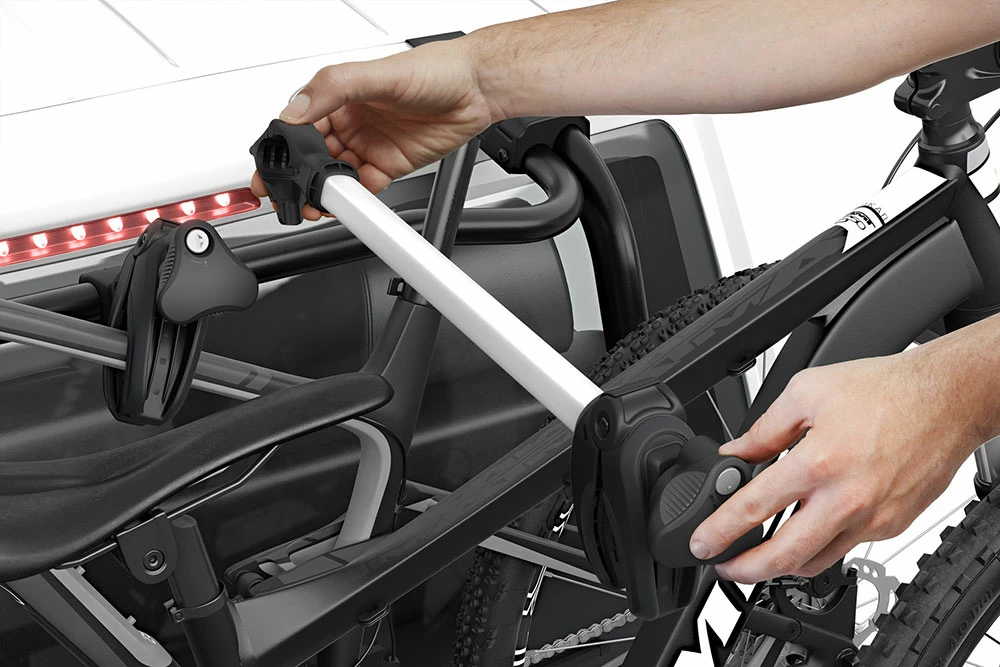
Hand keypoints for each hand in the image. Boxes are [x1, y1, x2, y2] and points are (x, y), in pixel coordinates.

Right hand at [251, 39, 498, 216]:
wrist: (477, 88)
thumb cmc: (435, 69)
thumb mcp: (378, 73)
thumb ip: (333, 89)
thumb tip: (295, 109)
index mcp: (339, 96)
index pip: (299, 124)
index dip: (283, 146)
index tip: (271, 165)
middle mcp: (350, 121)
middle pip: (312, 155)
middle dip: (298, 176)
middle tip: (284, 193)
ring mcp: (369, 144)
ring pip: (336, 174)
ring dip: (325, 190)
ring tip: (317, 201)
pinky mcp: (389, 165)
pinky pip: (365, 187)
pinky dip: (356, 197)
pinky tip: (352, 199)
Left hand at [689, 332, 997, 583]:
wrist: (948, 398)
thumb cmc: (886, 390)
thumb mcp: (807, 391)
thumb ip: (764, 428)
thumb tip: (736, 452)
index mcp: (816, 462)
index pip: (752, 508)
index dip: (719, 532)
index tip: (702, 544)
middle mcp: (845, 498)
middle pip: (783, 556)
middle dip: (745, 571)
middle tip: (725, 568)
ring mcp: (871, 518)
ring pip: (817, 562)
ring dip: (782, 566)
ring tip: (760, 557)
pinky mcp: (892, 525)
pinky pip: (848, 547)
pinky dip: (821, 546)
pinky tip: (808, 530)